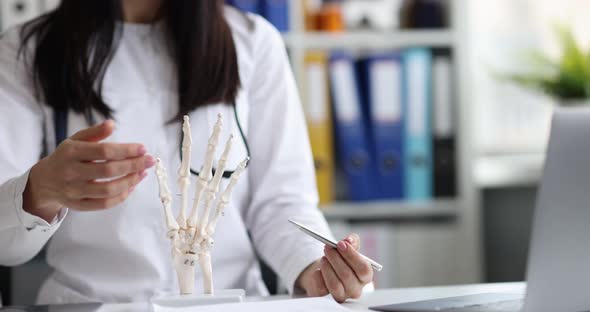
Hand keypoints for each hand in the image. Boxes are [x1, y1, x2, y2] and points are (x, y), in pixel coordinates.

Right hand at [23, 120, 154, 221]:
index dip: (126, 150)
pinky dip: (121, 197)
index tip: (143, 148)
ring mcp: (73, 191)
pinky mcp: (77, 205)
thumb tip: (112, 123)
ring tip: (142, 173)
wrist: (44, 181)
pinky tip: (132, 186)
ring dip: (130, 182)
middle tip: (150, 160)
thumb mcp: (75, 140)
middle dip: (133, 165)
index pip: (104, 151)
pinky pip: (104, 204)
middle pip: (108, 171)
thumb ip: (94, 132)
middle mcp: (71, 172)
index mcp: (71, 152)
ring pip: (108, 190)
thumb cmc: (66, 157)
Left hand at [296, 233, 373, 302]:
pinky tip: (318, 270)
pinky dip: (318, 276)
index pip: (363, 269)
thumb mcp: (349, 248)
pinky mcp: (328, 298)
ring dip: (327, 268)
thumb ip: (352, 241)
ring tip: (323, 258)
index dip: (352, 255)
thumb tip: (349, 240)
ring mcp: (343, 295)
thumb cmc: (342, 260)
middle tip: (327, 247)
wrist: (328, 270)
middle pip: (347, 275)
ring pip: (334, 284)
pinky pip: (321, 288)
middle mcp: (356, 288)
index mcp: (365, 276)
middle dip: (335, 258)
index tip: (340, 244)